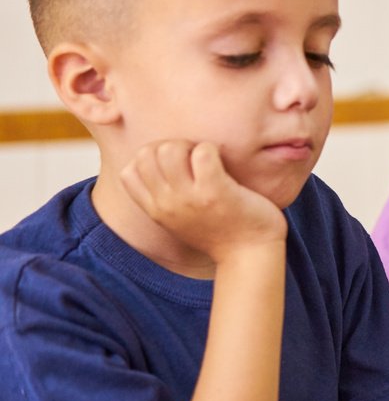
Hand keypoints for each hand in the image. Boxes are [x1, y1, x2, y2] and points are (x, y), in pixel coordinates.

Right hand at [120, 140, 285, 261]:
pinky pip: (203, 153)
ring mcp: (189, 198)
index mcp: (156, 210)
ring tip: (207, 158)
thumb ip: (164, 197)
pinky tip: (222, 161)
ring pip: (170, 150)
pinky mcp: (215, 192)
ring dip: (190, 145)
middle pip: (146, 154)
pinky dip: (212, 148)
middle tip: (193, 156)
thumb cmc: (220, 231)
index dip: (149, 156)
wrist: (249, 255)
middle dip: (171, 145)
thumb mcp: (179, 219)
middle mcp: (167, 204)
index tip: (173, 162)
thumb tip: (159, 161)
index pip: (127, 172)